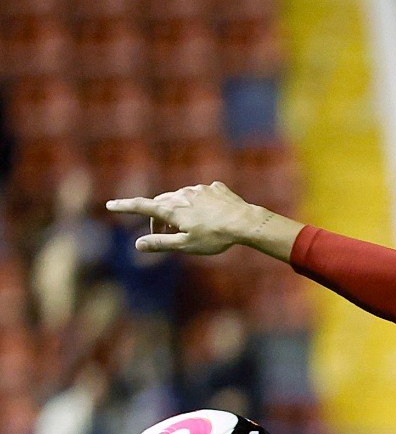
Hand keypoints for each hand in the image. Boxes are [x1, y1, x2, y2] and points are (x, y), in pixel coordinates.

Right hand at [106, 182, 263, 255]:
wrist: (246, 222)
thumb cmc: (215, 237)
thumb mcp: (186, 245)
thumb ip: (161, 243)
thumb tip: (137, 244)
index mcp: (172, 209)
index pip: (142, 206)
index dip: (125, 206)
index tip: (111, 205)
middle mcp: (182, 195)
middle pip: (162, 204)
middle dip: (158, 218)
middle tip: (162, 233)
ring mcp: (199, 189)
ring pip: (181, 198)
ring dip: (178, 211)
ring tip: (189, 227)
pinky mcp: (215, 188)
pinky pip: (201, 195)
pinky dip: (199, 204)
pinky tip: (210, 214)